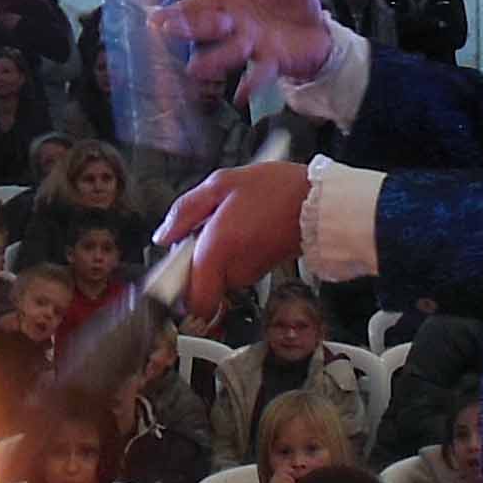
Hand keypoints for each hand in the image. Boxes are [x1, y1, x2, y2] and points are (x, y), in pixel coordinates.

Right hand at [155, 0, 331, 93]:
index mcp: (233, 2)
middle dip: (190, 28)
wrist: (316, 30)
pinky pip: (260, 73)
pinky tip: (240, 95)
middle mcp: (237, 26)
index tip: (156, 16)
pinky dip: (250, 84)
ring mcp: (253, 45)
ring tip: (196, 69)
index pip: (201, 4)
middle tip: (167, 30)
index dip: (179, 10)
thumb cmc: (292, 0)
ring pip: (229, 52)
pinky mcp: (273, 60)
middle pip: (208, 27)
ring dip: (214, 59)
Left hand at [161, 160, 308, 321]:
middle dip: (194, 260)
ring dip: (214, 255)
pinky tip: (241, 229)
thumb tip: (163, 234)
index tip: (173, 267)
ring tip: (226, 224)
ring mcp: (248, 274)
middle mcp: (233, 270)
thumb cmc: (277, 190)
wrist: (319, 203)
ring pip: (215, 276)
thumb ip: (185, 210)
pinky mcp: (260, 271)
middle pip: (198, 284)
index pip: (191, 300)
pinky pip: (233, 269)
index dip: (177, 288)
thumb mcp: (222, 183)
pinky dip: (231, 253)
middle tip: (200, 232)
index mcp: (217, 251)